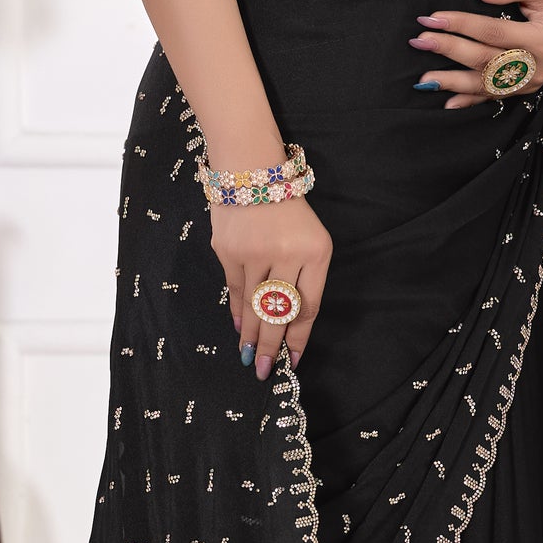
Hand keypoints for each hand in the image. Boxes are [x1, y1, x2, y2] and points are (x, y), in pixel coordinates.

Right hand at [210, 194, 331, 378]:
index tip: (292, 361)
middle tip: (263, 371)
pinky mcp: (227, 250)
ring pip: (253, 305)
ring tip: (249, 357)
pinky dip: (237, 312)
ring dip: (250, 335)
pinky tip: (240, 328)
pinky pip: (235, 289)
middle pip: (277, 312)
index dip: (298, 338)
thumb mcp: (312, 240)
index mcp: (315, 252)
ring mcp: (254, 252)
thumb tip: (288, 323)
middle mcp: (285, 254)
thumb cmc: (289, 211)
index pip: (307, 307)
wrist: (252, 170)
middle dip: (270, 346)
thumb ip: (306, 278)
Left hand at [411, 0, 542, 112]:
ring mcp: (532, 81)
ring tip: (425, 78)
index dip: (461, 25)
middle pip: (485, 60)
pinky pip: (496, 97)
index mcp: (541, 39)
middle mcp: (536, 66)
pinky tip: (448, 103)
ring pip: (487, 84)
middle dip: (450, 51)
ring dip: (453, 82)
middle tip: (420, 41)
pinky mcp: (527, 88)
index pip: (493, 32)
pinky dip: (471, 101)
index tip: (432, 17)